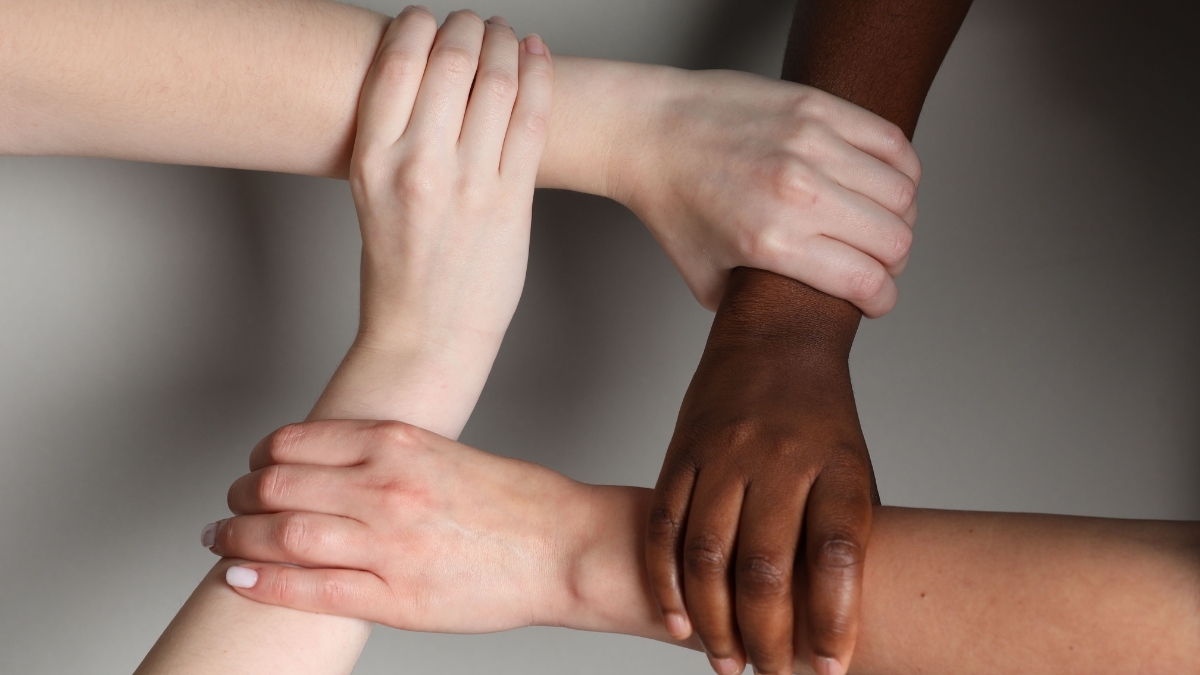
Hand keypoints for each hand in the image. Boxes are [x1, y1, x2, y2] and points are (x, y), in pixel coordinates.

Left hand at [204, 420, 593, 631]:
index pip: (297, 442)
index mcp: (398, 444)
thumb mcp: (445, 454)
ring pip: (283, 536)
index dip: (261, 456)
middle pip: (278, 486)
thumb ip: (390, 458)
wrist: (565, 547)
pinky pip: (311, 590)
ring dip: (237, 536)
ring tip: (220, 539)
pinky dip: (264, 582)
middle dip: (241, 496)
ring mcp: (387, 544)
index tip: (254, 465)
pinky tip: (239, 577)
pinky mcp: (395, 597)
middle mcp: (385, 487)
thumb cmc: (517, 501)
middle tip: (229, 504)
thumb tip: (338, 471)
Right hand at [308, 8, 552, 435]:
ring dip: (505, 45)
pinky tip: (536, 56)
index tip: (430, 19)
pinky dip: (539, 77)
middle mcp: (419, 165)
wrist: (425, 337)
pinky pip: (533, 121)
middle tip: (474, 23)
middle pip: (454, 61)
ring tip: (505, 34)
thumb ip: (396, 137)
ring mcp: (470, 183)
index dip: (421, 24)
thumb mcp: (371, 194)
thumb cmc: (399, 270)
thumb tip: (426, 79)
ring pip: (498, 83)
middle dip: (468, 27)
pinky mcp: (511, 203)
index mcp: (373, 158)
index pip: (400, 60)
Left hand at [608, 68, 920, 315]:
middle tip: (875, 262)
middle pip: (895, 239)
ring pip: (902, 192)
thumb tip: (794, 319)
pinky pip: (892, 143)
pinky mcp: (817, 107)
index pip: (866, 281)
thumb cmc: (673, 206)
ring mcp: (810, 144)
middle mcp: (796, 192)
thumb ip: (754, 305)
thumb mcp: (706, 279)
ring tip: (876, 222)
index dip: (881, 301)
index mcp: (770, 242)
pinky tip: (879, 183)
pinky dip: (900, 170)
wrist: (648, 132)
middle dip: (893, 263)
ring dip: (899, 216)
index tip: (875, 301)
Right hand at [646, 270, 876, 674]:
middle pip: (766, 566)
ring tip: (726, 662)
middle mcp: (778, 459)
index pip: (836, 552)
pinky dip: (666, 581)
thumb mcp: (854, 468)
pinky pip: (664, 526)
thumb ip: (843, 534)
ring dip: (713, 621)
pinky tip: (677, 620)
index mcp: (835, 464)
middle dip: (768, 638)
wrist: (775, 337)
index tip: (831, 668)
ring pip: (708, 554)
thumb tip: (838, 619)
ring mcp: (724, 454)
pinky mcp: (682, 453)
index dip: (835, 618)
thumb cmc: (822, 418)